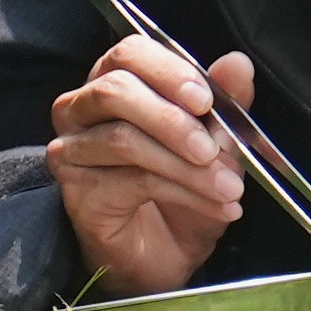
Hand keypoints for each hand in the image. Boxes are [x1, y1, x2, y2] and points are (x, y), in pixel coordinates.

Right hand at [49, 37, 252, 296]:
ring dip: (185, 165)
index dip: (168, 71)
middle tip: (213, 148)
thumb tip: (237, 64)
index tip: (206, 99)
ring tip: (228, 186)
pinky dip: (182, 191)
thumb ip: (225, 103)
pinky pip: (130, 181)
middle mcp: (81, 109)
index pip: (129, 54)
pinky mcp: (77, 193)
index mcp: (114, 81)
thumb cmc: (183, 189)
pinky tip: (216, 205)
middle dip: (172, 118)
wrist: (166, 256)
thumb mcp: (216, 144)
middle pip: (115, 91)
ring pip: (123, 139)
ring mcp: (73, 151)